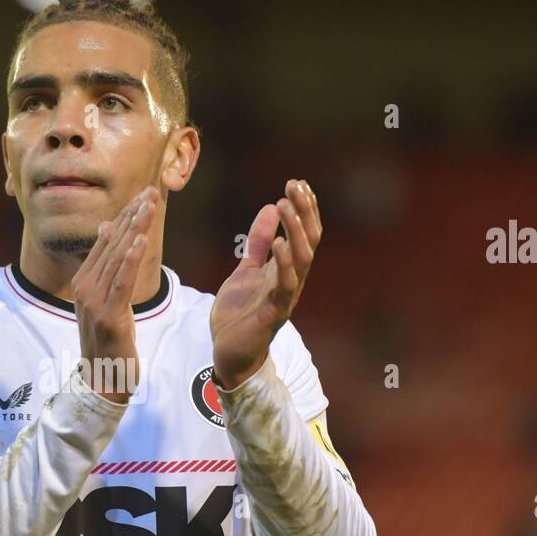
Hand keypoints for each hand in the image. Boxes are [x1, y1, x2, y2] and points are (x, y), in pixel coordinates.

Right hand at [70, 185, 158, 402]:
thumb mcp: (106, 299)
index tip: (143, 195)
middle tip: (150, 191)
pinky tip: (139, 241)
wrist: (103, 380)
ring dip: (135, 230)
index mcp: (83, 281)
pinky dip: (129, 260)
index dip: (125, 216)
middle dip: (133, 216)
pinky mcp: (109, 316)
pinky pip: (121, 282)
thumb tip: (107, 227)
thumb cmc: (110, 341)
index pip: (106, 240)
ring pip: (117, 258)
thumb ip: (107, 266)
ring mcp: (94, 302)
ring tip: (149, 207)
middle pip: (112, 244)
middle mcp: (84, 288)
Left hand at [210, 178, 321, 389]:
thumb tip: (270, 208)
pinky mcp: (274, 313)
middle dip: (304, 212)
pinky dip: (284, 263)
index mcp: (286, 270)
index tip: (297, 182)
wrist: (228, 353)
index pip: (303, 234)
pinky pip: (285, 286)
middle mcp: (292, 281)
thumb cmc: (239, 315)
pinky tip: (280, 243)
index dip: (304, 209)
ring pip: (301, 259)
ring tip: (285, 204)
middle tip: (295, 185)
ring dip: (295, 230)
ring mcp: (285, 297)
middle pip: (308, 241)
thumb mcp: (246, 270)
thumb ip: (259, 243)